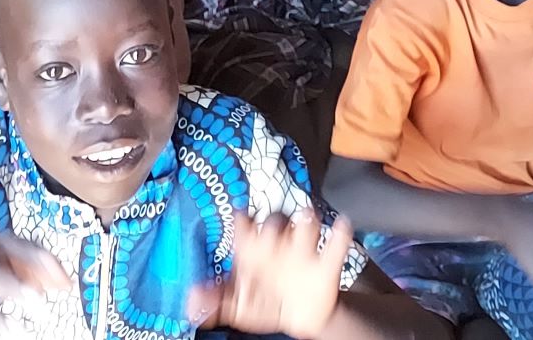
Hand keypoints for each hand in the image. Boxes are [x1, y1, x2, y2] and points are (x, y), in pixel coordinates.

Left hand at [188, 209, 352, 339]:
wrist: (298, 315)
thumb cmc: (263, 300)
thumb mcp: (238, 304)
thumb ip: (216, 301)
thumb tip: (190, 301)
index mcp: (253, 251)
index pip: (244, 227)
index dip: (241, 220)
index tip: (240, 216)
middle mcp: (277, 245)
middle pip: (275, 222)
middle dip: (273, 225)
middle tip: (270, 233)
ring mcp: (302, 253)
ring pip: (305, 227)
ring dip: (305, 223)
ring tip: (306, 219)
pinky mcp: (326, 267)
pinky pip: (335, 247)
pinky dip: (340, 237)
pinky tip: (341, 226)